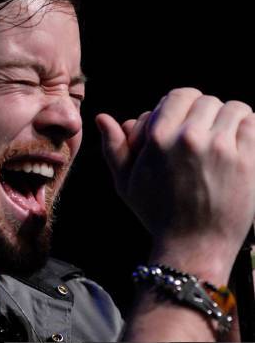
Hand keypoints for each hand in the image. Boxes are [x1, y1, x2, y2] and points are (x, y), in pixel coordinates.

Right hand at [96, 88, 254, 281]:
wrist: (193, 247)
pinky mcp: (247, 159)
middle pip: (207, 101)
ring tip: (223, 145)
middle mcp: (189, 137)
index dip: (183, 108)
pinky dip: (248, 132)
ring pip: (233, 108)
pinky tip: (238, 150)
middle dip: (205, 117)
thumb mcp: (127, 185)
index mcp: (159, 138)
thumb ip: (114, 149)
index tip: (185, 126)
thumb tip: (102, 118)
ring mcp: (221, 147)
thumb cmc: (158, 216)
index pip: (179, 95)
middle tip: (204, 140)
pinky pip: (253, 124)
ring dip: (229, 122)